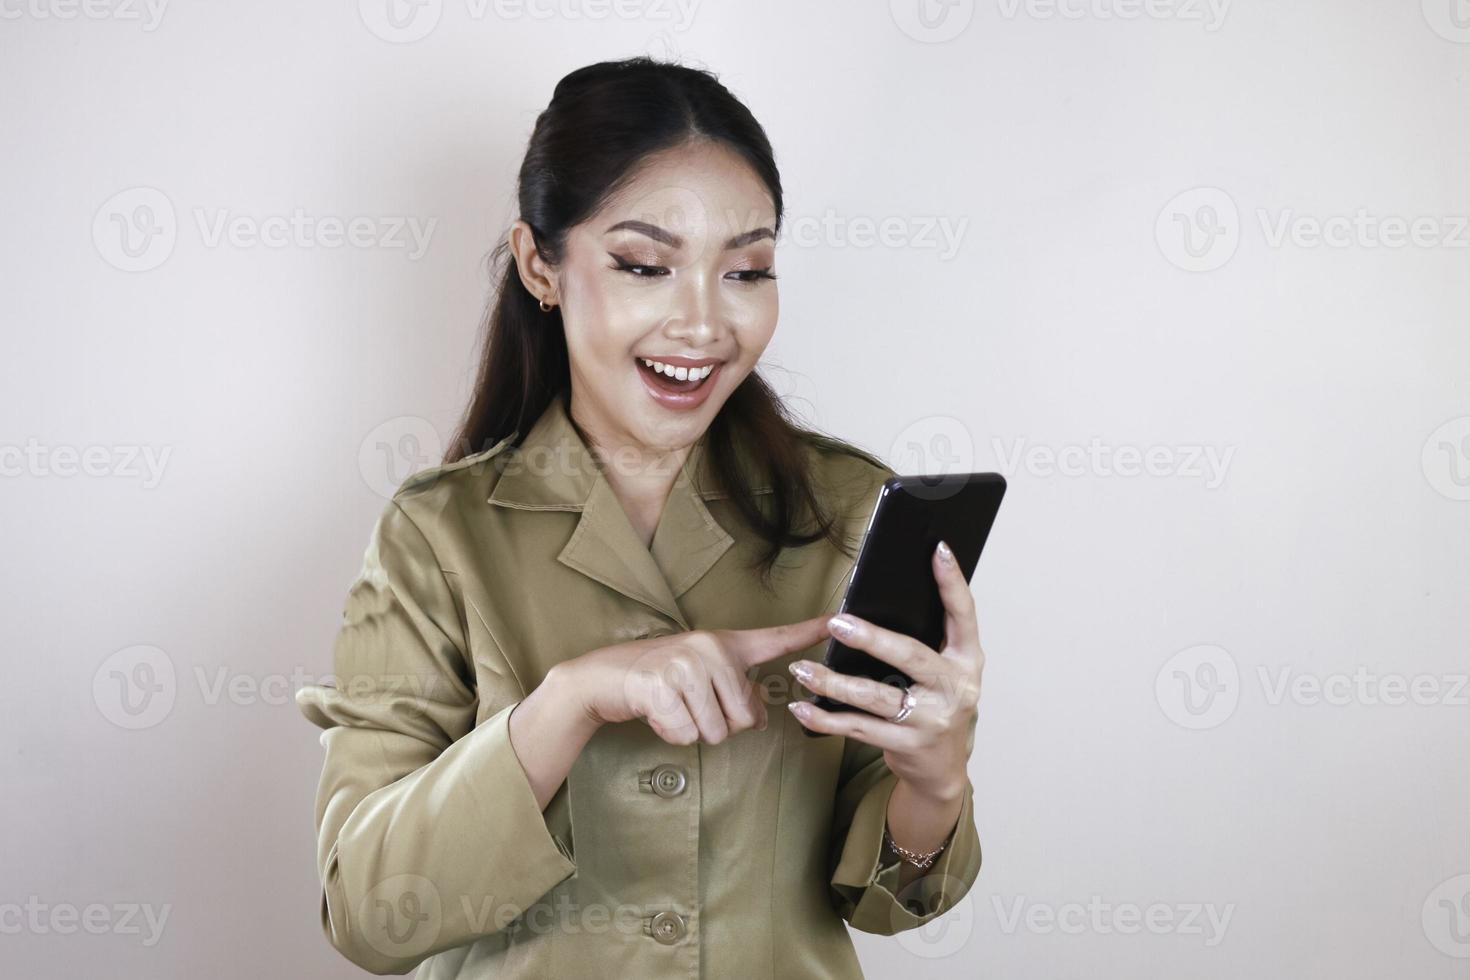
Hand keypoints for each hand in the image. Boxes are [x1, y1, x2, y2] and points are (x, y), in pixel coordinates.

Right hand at [564, 615, 831, 745]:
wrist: (602, 678)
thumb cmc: (658, 679)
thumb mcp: (701, 677)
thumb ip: (736, 691)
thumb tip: (759, 716)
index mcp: (725, 644)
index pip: (774, 638)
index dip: (808, 632)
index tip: (838, 619)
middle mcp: (709, 649)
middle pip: (743, 718)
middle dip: (718, 725)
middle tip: (691, 705)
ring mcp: (685, 666)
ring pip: (715, 732)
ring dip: (693, 731)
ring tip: (673, 707)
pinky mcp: (661, 687)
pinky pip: (686, 735)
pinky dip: (671, 734)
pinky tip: (657, 713)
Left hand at [786, 540, 982, 802]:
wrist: (942, 768)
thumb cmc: (936, 704)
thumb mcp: (944, 671)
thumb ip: (927, 640)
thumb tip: (882, 598)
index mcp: (967, 660)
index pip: (964, 615)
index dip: (952, 583)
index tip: (938, 550)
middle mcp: (955, 688)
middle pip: (911, 657)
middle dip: (872, 639)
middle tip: (837, 624)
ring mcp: (931, 720)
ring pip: (876, 697)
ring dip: (833, 683)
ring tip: (802, 669)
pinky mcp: (906, 745)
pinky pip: (859, 728)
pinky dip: (826, 718)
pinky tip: (803, 707)